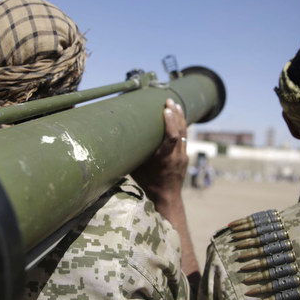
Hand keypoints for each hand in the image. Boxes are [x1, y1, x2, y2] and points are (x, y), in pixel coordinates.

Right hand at [132, 98, 198, 278]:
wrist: (166, 199)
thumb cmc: (147, 184)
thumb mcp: (137, 169)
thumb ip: (133, 155)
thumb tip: (114, 141)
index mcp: (165, 160)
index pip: (173, 137)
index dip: (171, 121)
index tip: (166, 109)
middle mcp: (176, 157)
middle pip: (181, 131)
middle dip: (175, 114)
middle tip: (169, 100)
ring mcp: (183, 157)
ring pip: (185, 133)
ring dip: (180, 118)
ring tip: (174, 104)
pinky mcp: (185, 157)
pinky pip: (185, 138)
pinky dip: (181, 126)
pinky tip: (177, 117)